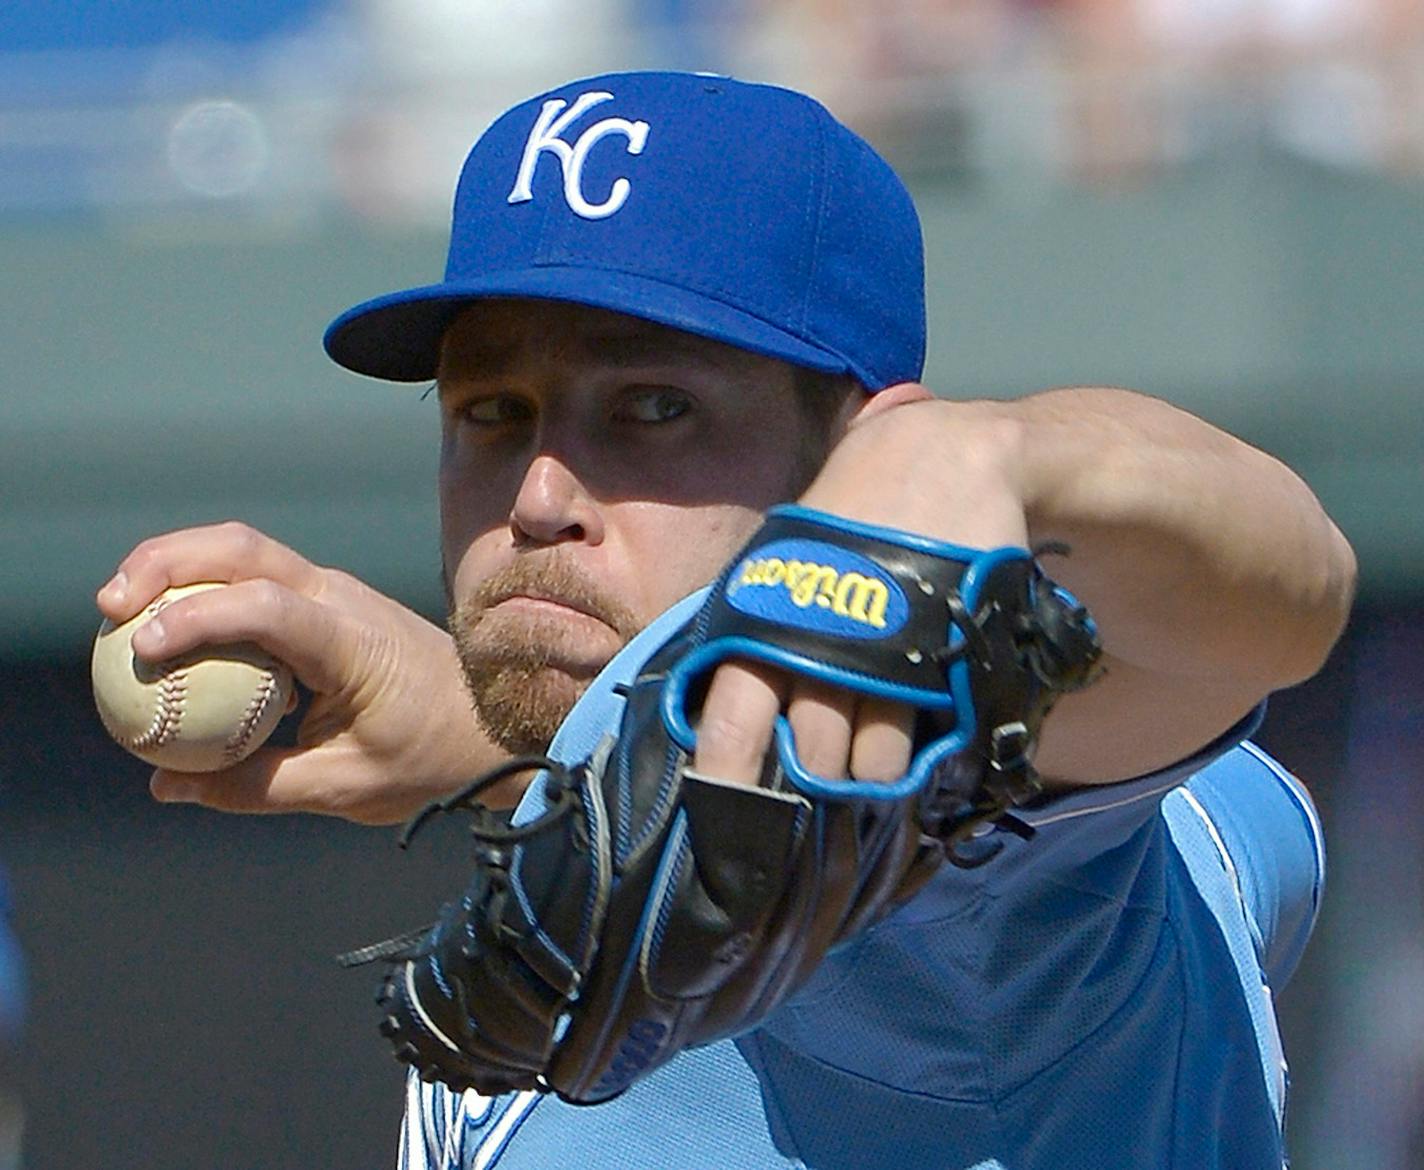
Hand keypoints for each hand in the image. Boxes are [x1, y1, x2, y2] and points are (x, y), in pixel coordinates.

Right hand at [96, 522, 499, 823]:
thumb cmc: (428, 759)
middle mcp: (342, 598)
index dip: (197, 617)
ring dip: (178, 563)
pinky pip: (257, 578)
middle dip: (165, 561)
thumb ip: (254, 786)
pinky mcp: (330, 600)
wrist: (494, 723)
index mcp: (352, 642)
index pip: (265, 607)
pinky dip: (205, 586)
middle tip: (107, 605)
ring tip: (120, 606)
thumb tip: (165, 787)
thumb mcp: (344, 787)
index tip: (140, 649)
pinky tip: (165, 624)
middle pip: (242, 547)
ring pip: (246, 550)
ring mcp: (337, 590)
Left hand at [693, 392, 1029, 787]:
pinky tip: (916, 734)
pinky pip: (925, 733)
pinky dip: (919, 749)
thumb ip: (752, 634)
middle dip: (810, 786)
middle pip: (805, 756)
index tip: (723, 829)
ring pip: (868, 759)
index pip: (730, 721)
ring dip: (868, 773)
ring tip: (870, 762)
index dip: (726, 782)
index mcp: (764, 625)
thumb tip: (712, 717)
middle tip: (818, 787)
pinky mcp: (940, 656)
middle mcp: (818, 646)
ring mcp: (882, 655)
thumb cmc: (845, 523)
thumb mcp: (779, 567)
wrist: (938, 463)